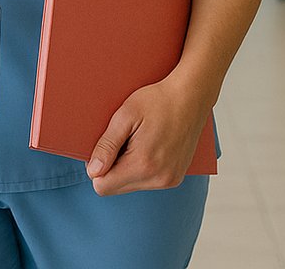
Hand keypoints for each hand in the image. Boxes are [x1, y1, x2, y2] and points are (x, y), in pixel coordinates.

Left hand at [87, 75, 212, 195]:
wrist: (191, 96)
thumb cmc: (158, 100)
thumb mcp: (125, 115)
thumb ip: (106, 146)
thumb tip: (92, 172)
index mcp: (143, 164)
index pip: (103, 186)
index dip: (97, 168)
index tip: (105, 147)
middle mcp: (158, 178)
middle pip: (116, 188)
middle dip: (113, 167)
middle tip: (123, 141)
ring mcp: (170, 180)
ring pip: (131, 186)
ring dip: (128, 168)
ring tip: (138, 141)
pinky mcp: (176, 178)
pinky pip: (147, 182)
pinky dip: (143, 168)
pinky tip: (150, 147)